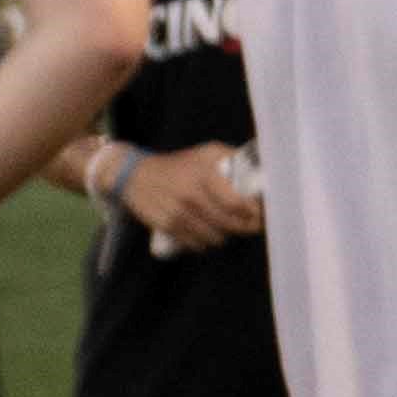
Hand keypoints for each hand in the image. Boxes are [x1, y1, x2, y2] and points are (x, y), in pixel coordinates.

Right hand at [119, 144, 265, 252]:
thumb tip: (260, 167)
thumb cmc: (179, 164)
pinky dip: (207, 243)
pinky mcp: (167, 226)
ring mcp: (178, 213)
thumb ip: (232, 157)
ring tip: (229, 228)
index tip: (262, 214)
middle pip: (229, 223)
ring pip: (215, 237)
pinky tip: (210, 234)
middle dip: (246, 228)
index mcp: (204, 175)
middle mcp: (191, 195)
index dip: (254, 213)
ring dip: (226, 236)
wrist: (135, 174)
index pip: (236, 203)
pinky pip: (196, 244)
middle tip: (253, 225)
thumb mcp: (206, 152)